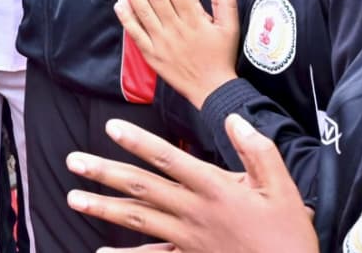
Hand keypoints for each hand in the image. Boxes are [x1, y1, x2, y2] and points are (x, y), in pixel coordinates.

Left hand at [66, 115, 315, 252]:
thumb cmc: (288, 234)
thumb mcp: (282, 188)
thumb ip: (258, 151)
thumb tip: (235, 121)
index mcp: (214, 189)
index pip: (168, 159)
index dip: (138, 142)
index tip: (111, 127)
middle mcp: (194, 212)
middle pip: (142, 188)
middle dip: (105, 173)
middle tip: (73, 161)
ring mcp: (187, 239)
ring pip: (137, 219)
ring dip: (103, 208)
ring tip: (73, 198)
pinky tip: (100, 252)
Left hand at [115, 0, 239, 106]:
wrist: (211, 90)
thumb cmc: (221, 56)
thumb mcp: (231, 29)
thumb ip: (226, 3)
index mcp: (196, 21)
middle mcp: (176, 29)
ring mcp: (162, 42)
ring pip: (144, 11)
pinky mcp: (151, 54)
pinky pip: (136, 34)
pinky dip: (127, 18)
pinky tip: (119, 1)